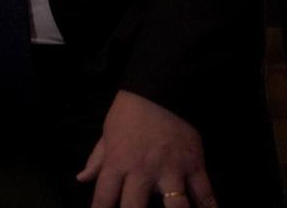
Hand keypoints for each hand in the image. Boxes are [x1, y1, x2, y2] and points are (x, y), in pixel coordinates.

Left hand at [76, 90, 214, 207]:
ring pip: (176, 206)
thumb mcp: (107, 134)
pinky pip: (205, 194)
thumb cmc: (129, 113)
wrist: (160, 90)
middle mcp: (142, 170)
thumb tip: (82, 178)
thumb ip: (97, 160)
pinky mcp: (195, 165)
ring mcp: (171, 169)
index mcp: (117, 162)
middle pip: (135, 207)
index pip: (104, 197)